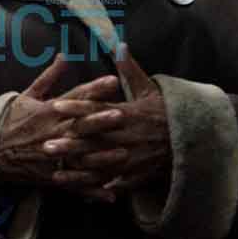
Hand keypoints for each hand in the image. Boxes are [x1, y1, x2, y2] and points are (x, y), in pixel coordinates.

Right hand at [0, 55, 121, 201]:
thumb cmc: (8, 120)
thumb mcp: (26, 95)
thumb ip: (49, 77)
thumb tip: (64, 55)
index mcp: (48, 111)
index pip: (75, 97)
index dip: (94, 88)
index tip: (113, 81)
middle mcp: (52, 132)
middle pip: (79, 125)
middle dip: (100, 120)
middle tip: (121, 115)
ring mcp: (52, 155)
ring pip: (80, 156)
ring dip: (101, 157)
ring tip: (123, 154)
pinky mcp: (50, 176)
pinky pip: (73, 183)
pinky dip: (91, 190)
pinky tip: (110, 194)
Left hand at [44, 46, 170, 194]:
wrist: (191, 138)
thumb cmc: (164, 111)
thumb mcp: (149, 88)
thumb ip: (130, 69)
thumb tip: (120, 44)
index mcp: (127, 113)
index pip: (96, 109)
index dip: (75, 107)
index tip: (55, 106)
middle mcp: (126, 136)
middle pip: (93, 141)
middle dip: (70, 144)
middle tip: (46, 146)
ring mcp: (131, 157)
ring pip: (100, 166)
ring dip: (78, 171)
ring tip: (55, 173)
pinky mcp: (137, 174)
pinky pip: (114, 184)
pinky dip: (99, 189)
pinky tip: (80, 194)